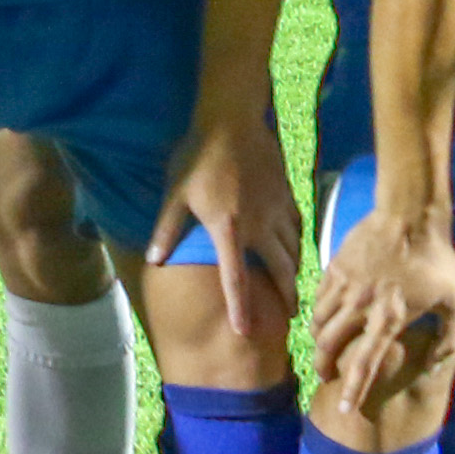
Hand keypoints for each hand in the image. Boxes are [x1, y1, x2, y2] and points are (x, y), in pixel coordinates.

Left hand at [150, 103, 305, 354]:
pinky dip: (298, 244)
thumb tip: (155, 262)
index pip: (236, 278)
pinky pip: (297, 228)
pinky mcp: (287, 196)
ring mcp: (277, 210)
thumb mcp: (176, 195)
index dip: (241, 307)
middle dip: (286, 296)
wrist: (232, 121)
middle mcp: (259, 226)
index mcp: (228, 229)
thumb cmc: (198, 157)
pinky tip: (296, 252)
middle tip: (289, 316)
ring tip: (293, 291)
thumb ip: (167, 230)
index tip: (245, 332)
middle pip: (279, 271)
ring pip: (293, 251)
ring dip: (293, 273)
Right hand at [310, 196, 454, 418]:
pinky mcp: (335, 267)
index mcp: (389, 320)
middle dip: (323, 366)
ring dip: (319, 339)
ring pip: (318, 322)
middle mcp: (361, 307)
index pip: (364, 364)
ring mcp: (344, 286)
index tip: (342, 410)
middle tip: (325, 375)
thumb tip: (437, 365)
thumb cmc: (436, 259)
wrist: (410, 214)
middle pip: (329, 346)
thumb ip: (449, 337)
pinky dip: (317, 312)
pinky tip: (324, 315)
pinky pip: (318, 297)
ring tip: (323, 346)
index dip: (352, 391)